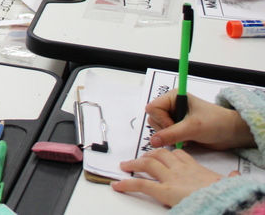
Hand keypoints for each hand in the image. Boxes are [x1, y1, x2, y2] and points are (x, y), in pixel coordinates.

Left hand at [111, 148, 226, 206]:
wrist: (225, 200)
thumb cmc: (227, 194)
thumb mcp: (230, 183)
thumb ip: (230, 178)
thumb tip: (236, 175)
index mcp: (197, 168)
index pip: (180, 155)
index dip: (169, 153)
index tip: (163, 154)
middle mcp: (181, 169)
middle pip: (161, 155)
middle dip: (148, 155)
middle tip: (139, 159)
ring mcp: (171, 178)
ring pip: (148, 164)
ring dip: (134, 164)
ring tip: (125, 166)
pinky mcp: (164, 190)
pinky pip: (141, 184)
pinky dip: (127, 184)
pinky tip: (117, 185)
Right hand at [143, 90, 253, 150]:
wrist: (231, 134)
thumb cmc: (215, 123)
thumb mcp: (192, 128)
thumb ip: (171, 134)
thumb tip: (152, 142)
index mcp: (173, 97)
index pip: (153, 108)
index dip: (161, 120)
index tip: (175, 127)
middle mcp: (171, 105)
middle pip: (153, 118)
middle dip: (165, 129)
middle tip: (181, 134)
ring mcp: (174, 117)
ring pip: (157, 128)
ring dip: (169, 136)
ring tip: (185, 138)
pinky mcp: (177, 127)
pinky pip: (165, 134)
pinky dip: (172, 140)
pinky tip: (185, 141)